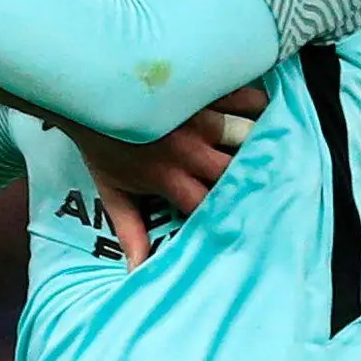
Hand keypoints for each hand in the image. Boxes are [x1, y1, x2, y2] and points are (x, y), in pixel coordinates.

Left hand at [68, 85, 263, 267]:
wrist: (86, 93)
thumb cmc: (103, 146)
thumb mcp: (112, 191)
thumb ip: (130, 231)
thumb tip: (139, 270)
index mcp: (167, 177)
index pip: (207, 206)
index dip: (225, 215)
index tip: (237, 220)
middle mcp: (188, 150)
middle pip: (235, 172)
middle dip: (250, 181)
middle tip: (265, 185)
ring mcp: (200, 118)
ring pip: (248, 135)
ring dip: (261, 145)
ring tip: (274, 152)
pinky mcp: (206, 90)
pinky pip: (248, 99)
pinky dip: (261, 108)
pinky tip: (267, 117)